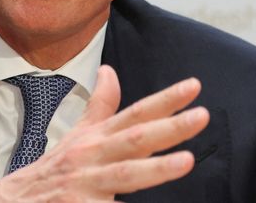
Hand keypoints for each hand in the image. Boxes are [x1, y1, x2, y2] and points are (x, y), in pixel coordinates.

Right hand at [0, 65, 207, 201]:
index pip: (135, 112)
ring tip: (187, 161)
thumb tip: (110, 70)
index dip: (165, 100)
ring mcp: (85, 184)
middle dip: (169, 127)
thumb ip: (99, 106)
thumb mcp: (77, 135)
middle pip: (134, 138)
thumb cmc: (53, 171)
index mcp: (96, 137)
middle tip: (202, 115)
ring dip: (155, 167)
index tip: (194, 87)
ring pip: (124, 174)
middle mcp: (92, 156)